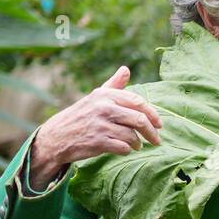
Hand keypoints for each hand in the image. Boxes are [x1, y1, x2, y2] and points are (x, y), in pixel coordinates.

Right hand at [29, 66, 162, 188]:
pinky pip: (123, 147)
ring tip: (137, 145)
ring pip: (132, 135)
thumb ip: (114, 85)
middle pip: (140, 119)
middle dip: (152, 132)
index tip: (160, 124)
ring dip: (138, 143)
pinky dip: (127, 150)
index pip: (138, 102)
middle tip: (157, 140)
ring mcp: (101, 125)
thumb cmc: (81, 116)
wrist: (58, 136)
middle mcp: (104, 107)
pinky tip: (126, 149)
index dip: (153, 114)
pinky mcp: (98, 142)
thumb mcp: (96, 97)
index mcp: (105, 95)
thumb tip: (126, 69)